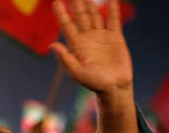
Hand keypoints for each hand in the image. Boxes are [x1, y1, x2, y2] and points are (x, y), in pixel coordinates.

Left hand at [52, 0, 137, 132]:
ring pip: (95, 15)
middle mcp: (88, 38)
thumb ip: (66, 58)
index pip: (67, 25)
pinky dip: (112, 9)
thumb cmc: (94, 83)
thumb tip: (53, 45)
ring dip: (90, 3)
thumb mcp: (77, 72)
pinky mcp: (115, 38)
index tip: (56, 2)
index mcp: (77, 45)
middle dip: (76, 3)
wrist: (114, 87)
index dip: (61, 13)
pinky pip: (113, 20)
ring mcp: (101, 36)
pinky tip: (111, 0)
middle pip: (80, 16)